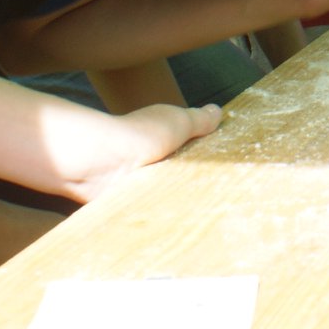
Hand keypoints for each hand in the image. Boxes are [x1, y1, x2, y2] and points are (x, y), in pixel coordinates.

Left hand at [63, 102, 221, 201]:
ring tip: (200, 210)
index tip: (226, 168)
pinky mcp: (129, 199)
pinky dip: (160, 210)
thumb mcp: (179, 121)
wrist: (101, 164)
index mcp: (164, 135)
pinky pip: (151, 206)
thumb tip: (218, 110)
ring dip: (177, 196)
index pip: (191, 146)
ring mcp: (139, 178)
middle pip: (181, 170)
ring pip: (167, 190)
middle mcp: (151, 156)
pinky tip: (175, 218)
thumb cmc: (140, 135)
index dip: (206, 155)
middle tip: (216, 193)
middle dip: (194, 179)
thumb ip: (200, 119)